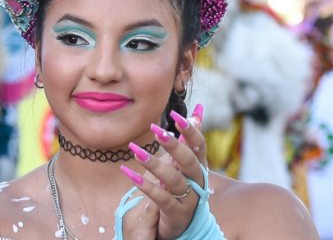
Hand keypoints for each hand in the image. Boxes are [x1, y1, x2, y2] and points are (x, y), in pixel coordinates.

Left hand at [123, 105, 208, 239]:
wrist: (184, 224)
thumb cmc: (185, 187)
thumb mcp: (188, 162)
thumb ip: (191, 137)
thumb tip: (198, 109)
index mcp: (201, 166)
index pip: (199, 145)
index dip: (190, 131)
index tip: (176, 116)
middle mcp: (198, 181)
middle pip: (189, 161)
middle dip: (173, 145)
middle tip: (155, 130)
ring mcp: (189, 198)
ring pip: (174, 180)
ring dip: (155, 164)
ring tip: (136, 152)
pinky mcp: (176, 213)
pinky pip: (162, 198)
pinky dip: (146, 187)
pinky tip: (131, 175)